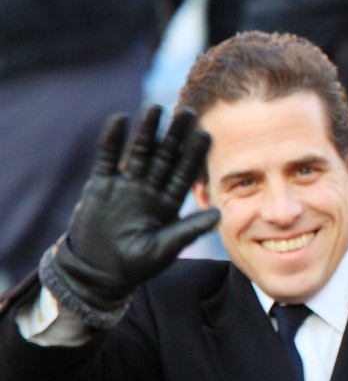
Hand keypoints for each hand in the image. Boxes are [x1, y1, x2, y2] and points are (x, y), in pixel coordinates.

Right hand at [39, 106, 220, 326]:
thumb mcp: (164, 248)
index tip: (207, 134)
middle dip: (175, 135)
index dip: (195, 154)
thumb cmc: (135, 265)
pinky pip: (107, 158)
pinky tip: (119, 120)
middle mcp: (149, 189)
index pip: (185, 173)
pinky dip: (112, 140)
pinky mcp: (101, 185)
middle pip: (165, 156)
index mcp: (168, 203)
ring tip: (155, 108)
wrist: (97, 272)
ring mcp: (125, 185)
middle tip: (187, 111)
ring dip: (146, 131)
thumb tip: (219, 214)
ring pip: (139, 152)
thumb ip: (188, 229)